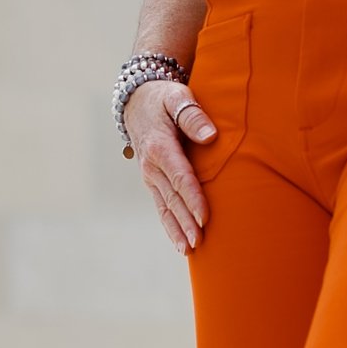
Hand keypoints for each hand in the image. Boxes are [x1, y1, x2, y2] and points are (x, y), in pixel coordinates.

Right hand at [129, 79, 217, 253]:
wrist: (136, 102)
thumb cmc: (163, 98)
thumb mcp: (177, 97)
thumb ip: (193, 116)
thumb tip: (210, 136)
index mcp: (160, 146)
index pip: (180, 177)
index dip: (193, 198)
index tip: (205, 217)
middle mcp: (151, 166)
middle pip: (172, 198)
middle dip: (186, 222)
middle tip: (200, 242)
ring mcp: (150, 176)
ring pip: (165, 207)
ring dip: (177, 229)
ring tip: (190, 250)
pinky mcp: (152, 181)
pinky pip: (161, 207)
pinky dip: (170, 226)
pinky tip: (180, 243)